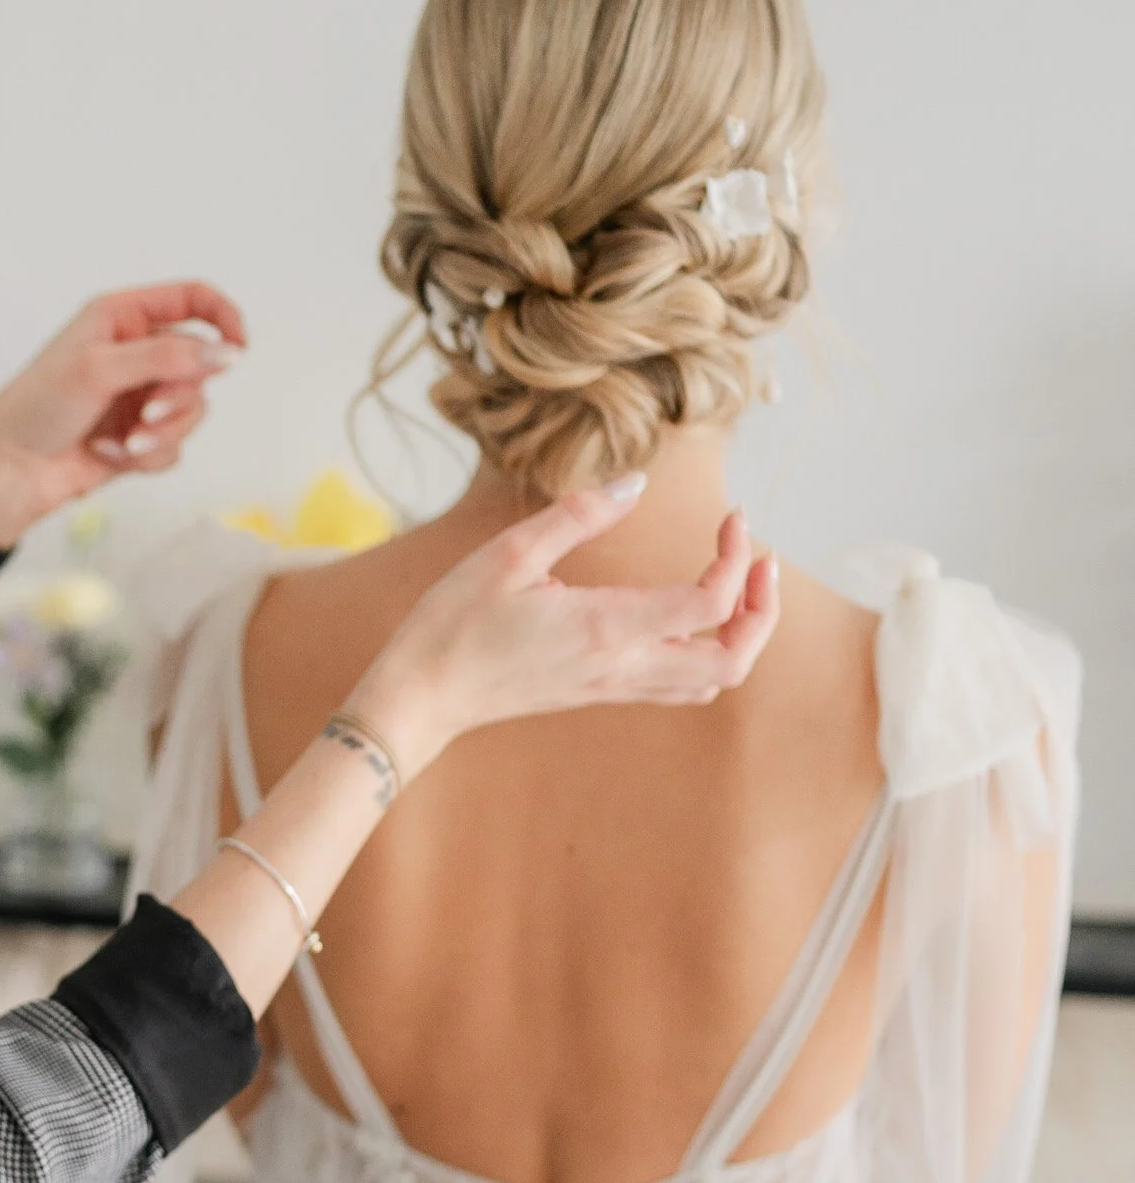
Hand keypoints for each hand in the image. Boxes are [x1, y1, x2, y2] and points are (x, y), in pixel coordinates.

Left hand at [0, 282, 244, 551]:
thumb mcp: (100, 368)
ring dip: (163, 433)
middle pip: (200, 364)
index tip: (239, 348)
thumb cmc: (37, 407)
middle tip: (148, 416)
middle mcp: (135, 352)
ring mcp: (139, 397)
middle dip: (178, 397)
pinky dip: (146, 457)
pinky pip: (173, 447)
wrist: (8, 472)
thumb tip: (228, 354)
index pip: (192, 299)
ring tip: (127, 443)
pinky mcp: (139, 438)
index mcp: (122, 316)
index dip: (222, 317)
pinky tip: (108, 455)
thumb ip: (168, 356)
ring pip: (192, 411)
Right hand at [353, 486, 780, 779]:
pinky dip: (707, 653)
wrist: (421, 697)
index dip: (736, 559)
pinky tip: (690, 616)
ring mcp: (613, 687)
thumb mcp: (507, 554)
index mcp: (603, 627)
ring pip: (713, 680)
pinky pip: (680, 686)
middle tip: (757, 560)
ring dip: (740, 636)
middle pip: (732, 660)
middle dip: (760, 610)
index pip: (707, 605)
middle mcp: (620, 666)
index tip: (732, 518)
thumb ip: (576, 516)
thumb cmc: (454, 623)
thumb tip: (634, 484)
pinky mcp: (601, 693)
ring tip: (734, 586)